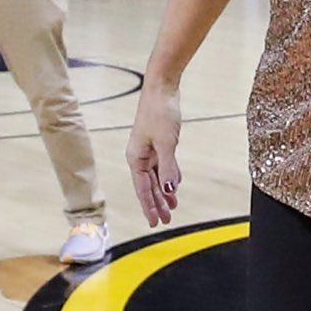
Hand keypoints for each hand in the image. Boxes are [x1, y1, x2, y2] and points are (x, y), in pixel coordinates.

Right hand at [126, 82, 182, 227]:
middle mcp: (139, 156)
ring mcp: (149, 149)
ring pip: (156, 177)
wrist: (162, 88)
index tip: (155, 223)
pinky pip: (163, 166)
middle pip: (148, 186)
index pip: (142, 189)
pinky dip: (169, 177)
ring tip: (172, 208)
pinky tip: (174, 186)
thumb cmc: (160, 112)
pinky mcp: (158, 142)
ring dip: (164, 192)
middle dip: (157, 203)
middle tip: (166, 220)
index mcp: (135, 157)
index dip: (149, 207)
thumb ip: (168, 168)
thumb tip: (169, 191)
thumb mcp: (166, 143)